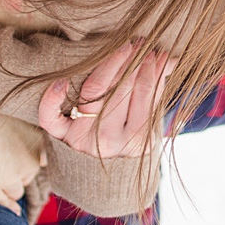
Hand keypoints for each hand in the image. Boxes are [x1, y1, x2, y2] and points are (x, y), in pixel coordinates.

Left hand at [36, 42, 173, 159]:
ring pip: (92, 93)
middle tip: (141, 42)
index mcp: (134, 142)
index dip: (151, 69)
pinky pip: (51, 117)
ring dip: (108, 65)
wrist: (102, 182)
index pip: (143, 95)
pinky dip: (53, 98)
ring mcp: (81, 138)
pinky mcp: (59, 136)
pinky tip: (62, 80)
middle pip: (119, 90)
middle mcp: (107, 141)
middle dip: (132, 61)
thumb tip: (173, 60)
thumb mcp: (148, 127)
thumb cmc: (128, 144)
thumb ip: (157, 96)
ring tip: (123, 47)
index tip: (159, 51)